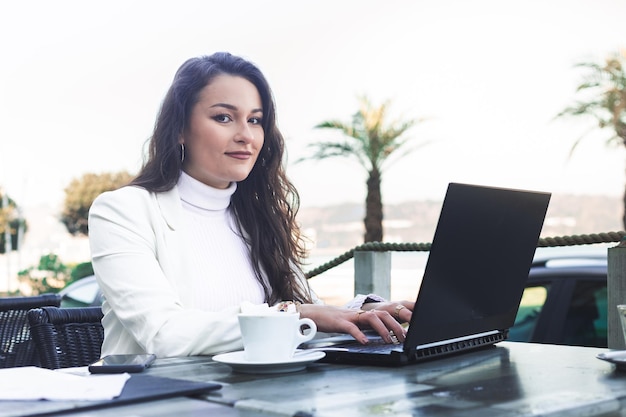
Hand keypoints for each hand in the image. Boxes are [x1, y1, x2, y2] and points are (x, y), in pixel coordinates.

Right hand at [298, 301, 413, 344]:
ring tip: (388, 340)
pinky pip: (351, 327)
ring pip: (370, 317)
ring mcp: (350, 316)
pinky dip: (359, 334)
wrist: (313, 314)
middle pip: (383, 313)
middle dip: (396, 325)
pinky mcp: (339, 322)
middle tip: (404, 337)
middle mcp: (360, 313)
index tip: (412, 329)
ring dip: (382, 329)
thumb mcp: (355, 324)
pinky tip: (365, 342)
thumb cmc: (335, 321)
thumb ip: (368, 328)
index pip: (387, 313)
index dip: (400, 318)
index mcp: (365, 314)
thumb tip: (385, 336)